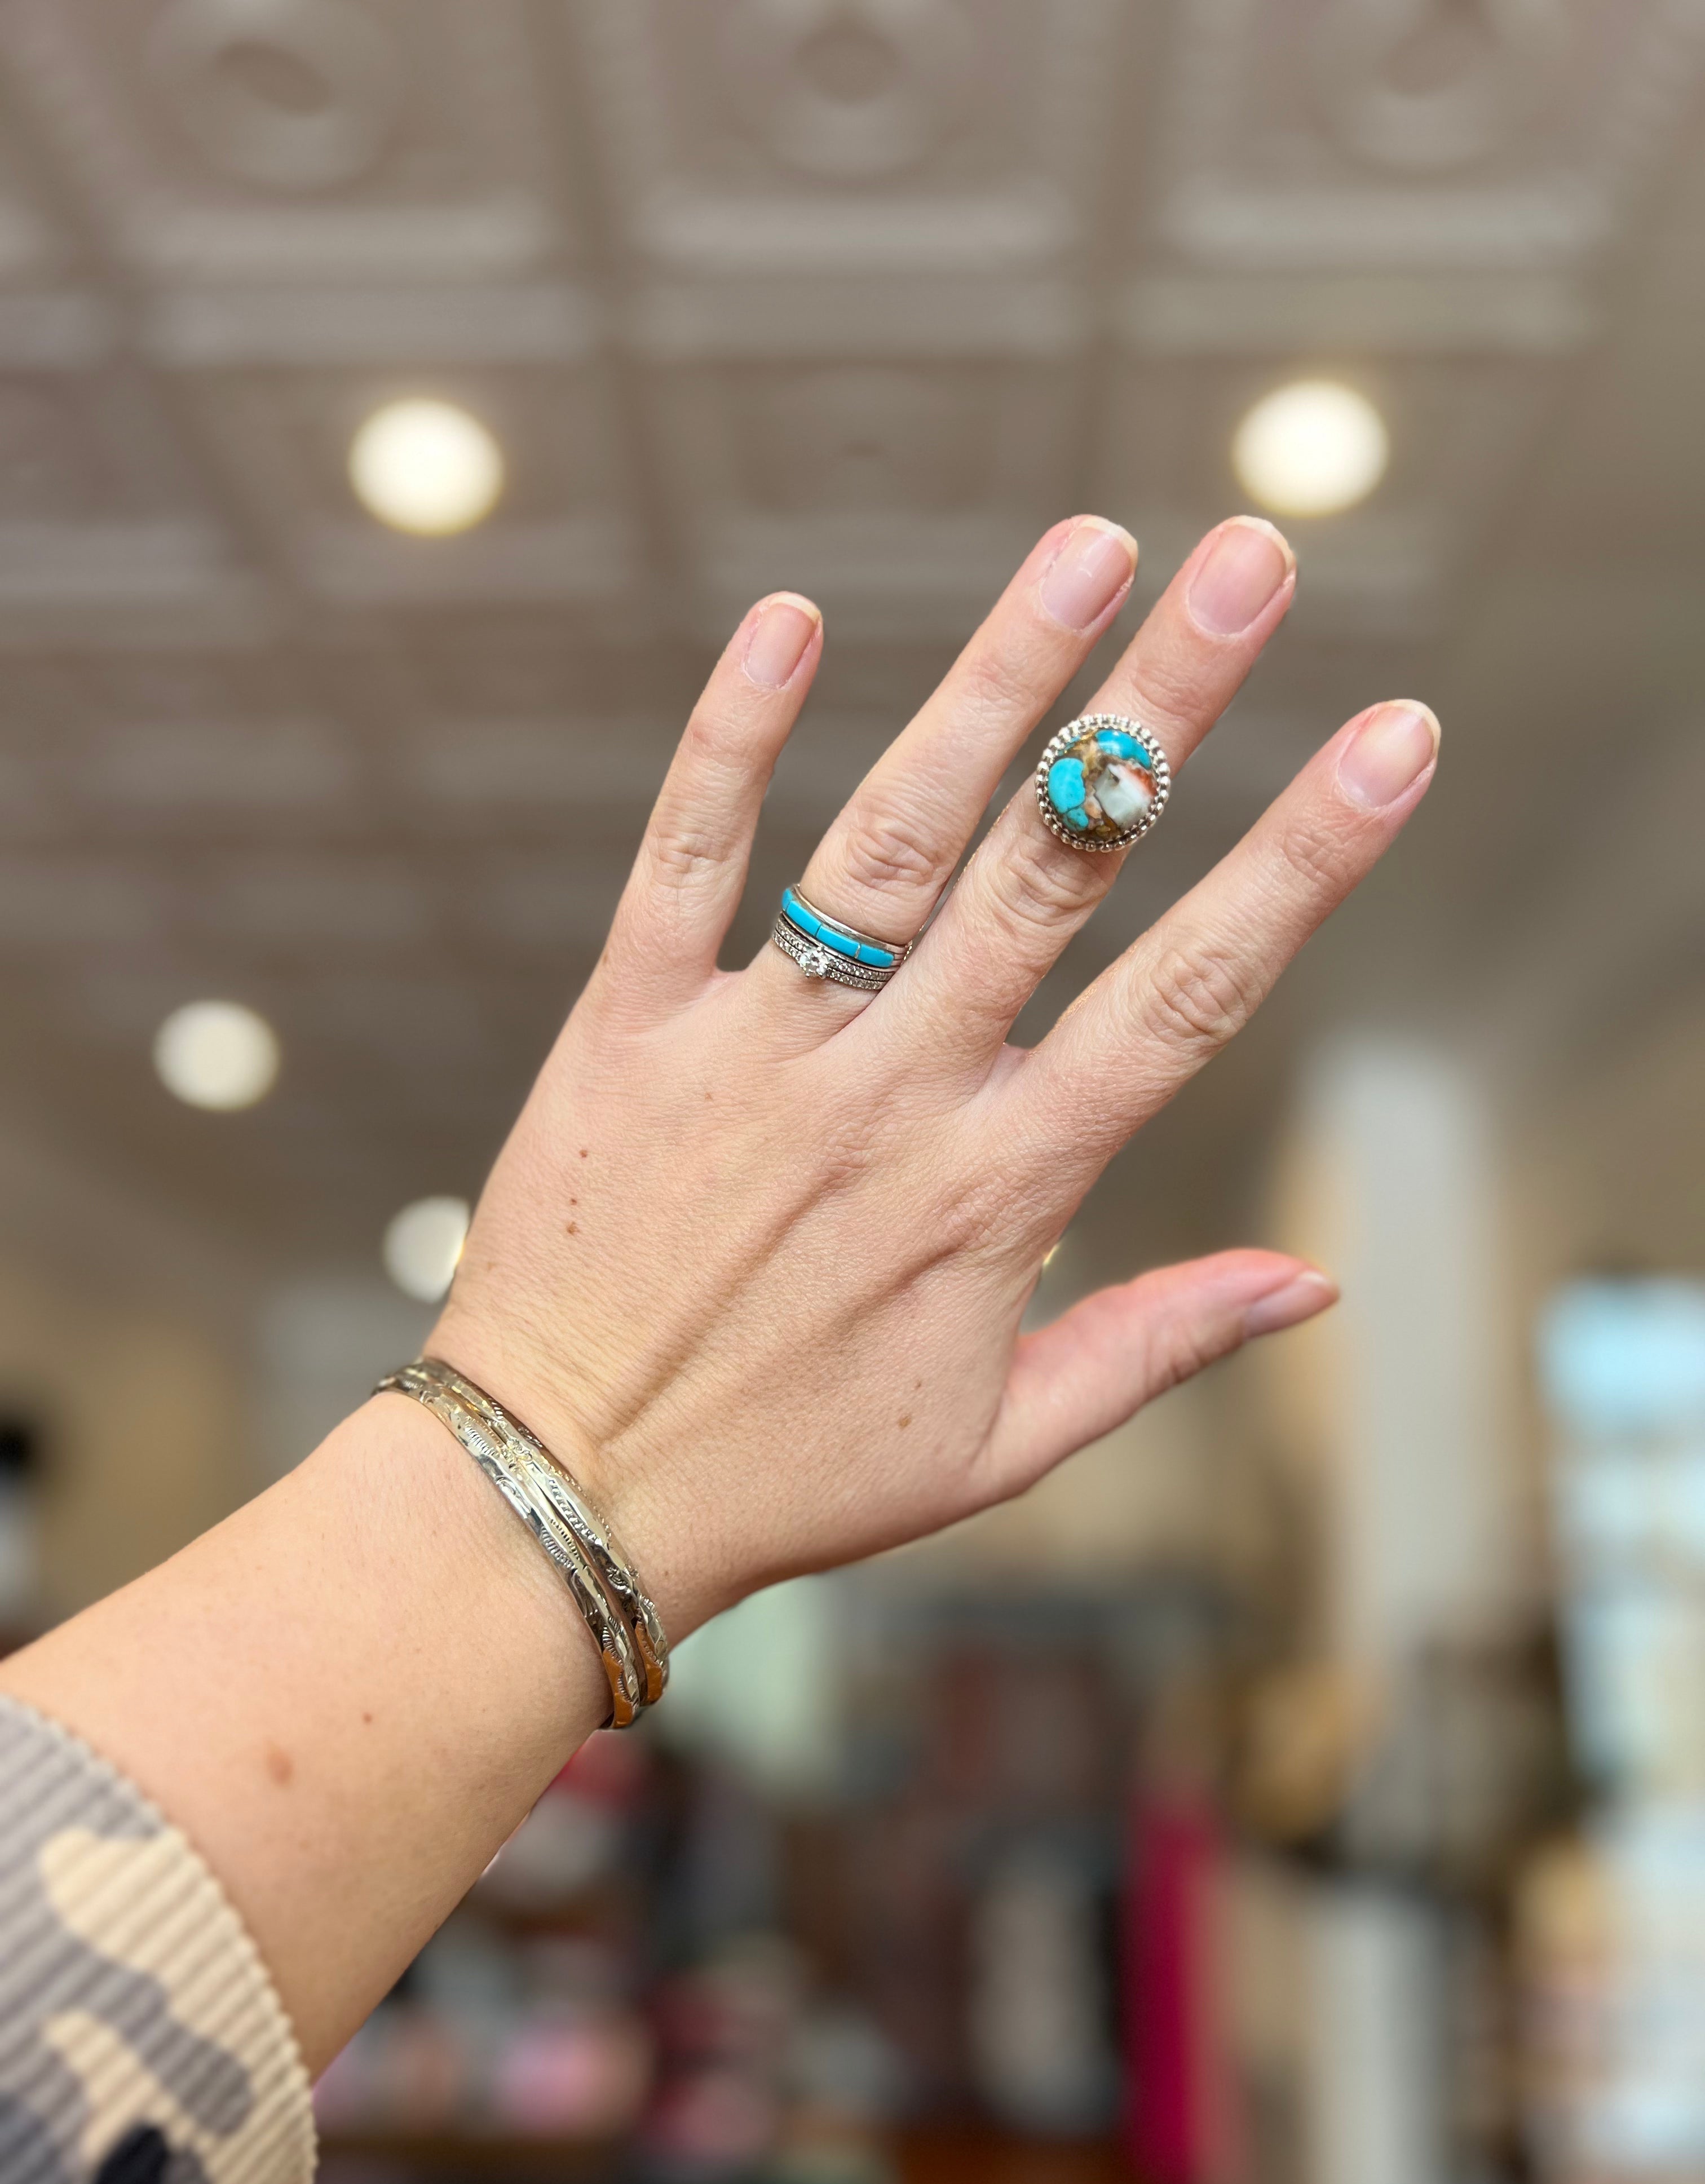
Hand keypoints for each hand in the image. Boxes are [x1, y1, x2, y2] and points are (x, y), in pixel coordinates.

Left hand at [435, 514, 1437, 1636]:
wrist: (562, 1493)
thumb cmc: (790, 1475)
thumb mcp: (999, 1446)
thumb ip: (1155, 1346)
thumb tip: (1313, 1284)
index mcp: (998, 1187)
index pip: (1186, 994)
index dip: (1301, 859)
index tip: (1390, 737)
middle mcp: (890, 1096)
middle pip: (1058, 869)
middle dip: (1166, 706)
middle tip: (1251, 562)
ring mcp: (754, 1052)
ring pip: (896, 835)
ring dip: (997, 681)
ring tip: (1089, 547)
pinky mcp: (626, 1027)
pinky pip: (683, 860)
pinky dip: (731, 737)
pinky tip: (787, 618)